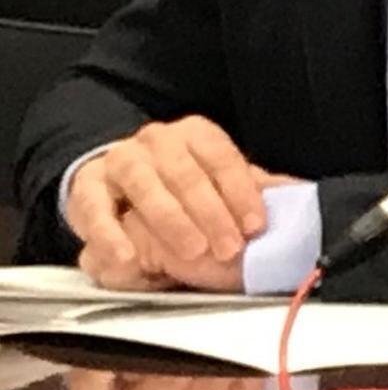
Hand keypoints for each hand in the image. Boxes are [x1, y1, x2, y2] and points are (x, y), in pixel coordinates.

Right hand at [68, 118, 290, 291]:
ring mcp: (120, 161)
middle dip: (211, 212)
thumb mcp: (218, 180)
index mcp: (195, 134)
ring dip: (170, 219)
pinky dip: (110, 234)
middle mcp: (157, 140)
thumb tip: (300, 195)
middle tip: (229, 247)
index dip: (242, 193)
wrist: (118, 179)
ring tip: (192, 251)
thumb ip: (252, 187)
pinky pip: (95, 209)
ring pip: (145, 185)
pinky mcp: (85, 187)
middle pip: (186, 173)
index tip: (257, 226)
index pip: (223, 158)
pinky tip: (128, 256)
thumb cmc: (180, 184)